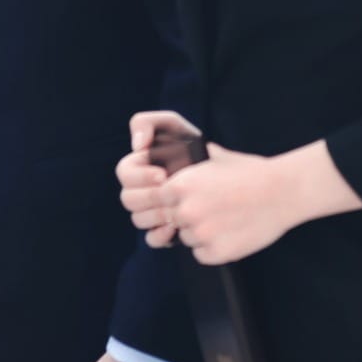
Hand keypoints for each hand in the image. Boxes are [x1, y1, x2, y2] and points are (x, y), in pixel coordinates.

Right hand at [116, 110, 204, 249]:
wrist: (237, 182)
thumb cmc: (204, 152)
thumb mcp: (177, 128)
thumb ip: (148, 123)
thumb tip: (136, 146)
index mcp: (140, 169)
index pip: (124, 173)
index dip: (139, 176)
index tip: (163, 175)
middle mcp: (144, 191)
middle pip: (128, 199)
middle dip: (148, 196)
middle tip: (171, 193)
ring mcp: (155, 212)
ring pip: (138, 219)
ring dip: (154, 216)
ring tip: (176, 211)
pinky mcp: (169, 230)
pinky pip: (153, 238)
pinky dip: (160, 236)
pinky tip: (175, 230)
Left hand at [127, 143, 299, 265]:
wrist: (283, 192)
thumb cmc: (251, 173)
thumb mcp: (214, 159)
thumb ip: (189, 162)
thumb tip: (176, 156)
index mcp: (179, 185)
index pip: (158, 200)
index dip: (173, 201)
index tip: (188, 200)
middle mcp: (185, 210)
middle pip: (170, 221)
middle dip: (185, 218)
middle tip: (210, 212)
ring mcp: (201, 233)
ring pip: (186, 239)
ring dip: (200, 234)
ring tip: (224, 221)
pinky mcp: (217, 252)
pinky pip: (201, 255)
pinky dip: (213, 249)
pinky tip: (229, 234)